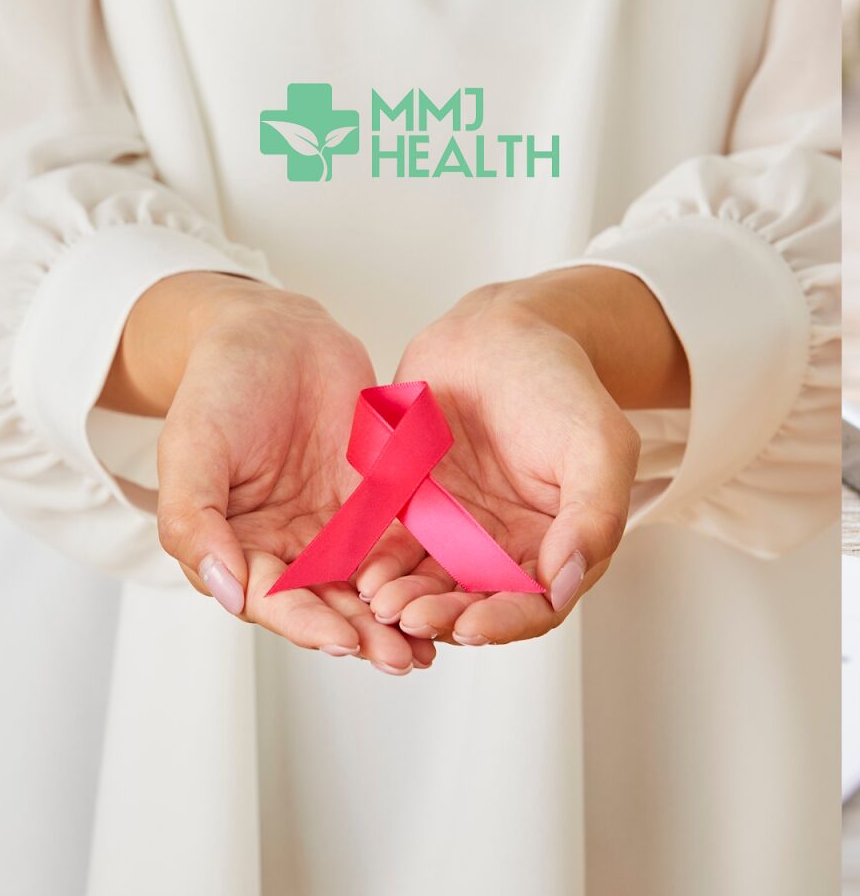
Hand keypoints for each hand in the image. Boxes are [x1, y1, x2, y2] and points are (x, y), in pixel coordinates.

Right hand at [103, 273, 436, 673]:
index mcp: (233, 546)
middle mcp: (284, 549)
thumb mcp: (191, 448)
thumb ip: (194, 521)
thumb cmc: (218, 385)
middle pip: (323, 607)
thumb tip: (224, 593)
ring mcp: (332, 530)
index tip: (340, 639)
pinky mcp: (375, 505)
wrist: (272, 331)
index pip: (269, 600)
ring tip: (426, 646)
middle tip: (399, 658)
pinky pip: (401, 548)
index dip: (304, 624)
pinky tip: (449, 597)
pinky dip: (422, 577)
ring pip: (366, 590)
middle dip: (360, 636)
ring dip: (394, 622)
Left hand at [352, 268, 685, 645]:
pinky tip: (362, 572)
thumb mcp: (599, 444)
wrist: (500, 334)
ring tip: (380, 602)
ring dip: (406, 600)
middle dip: (442, 617)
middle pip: (474, 603)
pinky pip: (394, 545)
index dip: (503, 623)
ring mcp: (456, 530)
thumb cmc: (561, 384)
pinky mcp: (413, 505)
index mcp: (559, 544)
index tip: (471, 627)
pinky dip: (380, 564)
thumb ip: (594, 515)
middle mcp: (505, 547)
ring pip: (429, 582)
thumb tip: (565, 581)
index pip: (533, 606)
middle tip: (409, 618)